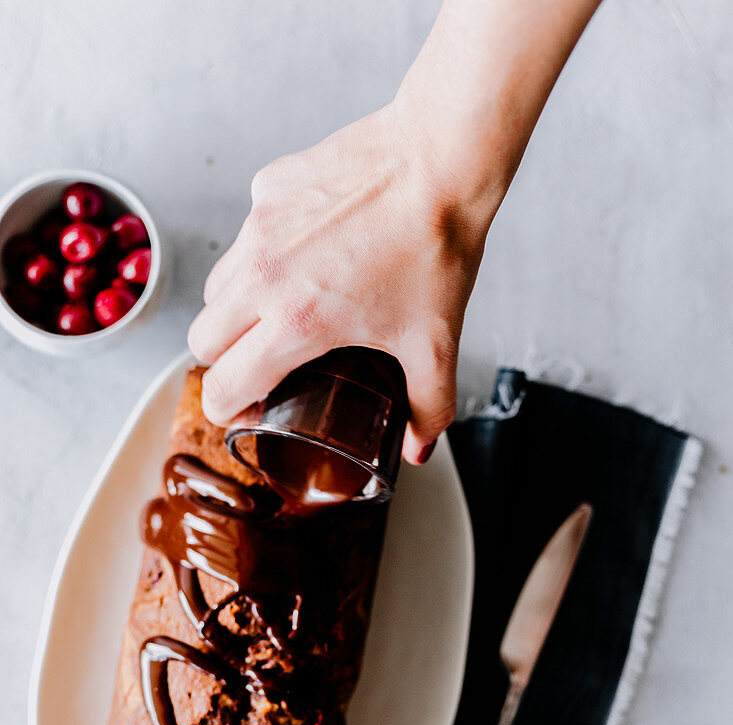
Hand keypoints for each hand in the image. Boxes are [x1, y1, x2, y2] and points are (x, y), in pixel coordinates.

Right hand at [187, 102, 496, 463]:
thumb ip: (428, 407)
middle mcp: (263, 275)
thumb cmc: (436, 248)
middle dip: (225, 363)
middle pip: (201, 342)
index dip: (228, 412)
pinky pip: (244, 236)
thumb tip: (419, 448)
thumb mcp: (436, 342)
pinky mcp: (267, 189)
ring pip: (214, 288)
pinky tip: (305, 257)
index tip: (248, 413)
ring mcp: (259, 227)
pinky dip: (261, 257)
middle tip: (262, 367)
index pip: (221, 386)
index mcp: (295, 321)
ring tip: (279, 313)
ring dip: (235, 311)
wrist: (441, 159)